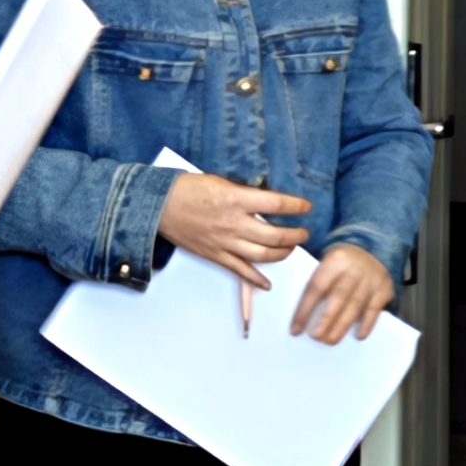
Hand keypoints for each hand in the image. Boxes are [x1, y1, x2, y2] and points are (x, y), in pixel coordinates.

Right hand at [155, 173, 310, 290]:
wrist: (159, 206)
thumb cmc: (188, 188)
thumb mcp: (220, 182)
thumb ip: (244, 193)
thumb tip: (266, 200)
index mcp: (236, 199)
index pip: (277, 203)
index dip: (296, 206)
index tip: (306, 206)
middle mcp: (234, 223)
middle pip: (275, 235)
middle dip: (295, 235)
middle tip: (304, 233)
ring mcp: (225, 243)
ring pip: (263, 255)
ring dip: (282, 254)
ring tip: (290, 249)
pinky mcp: (216, 256)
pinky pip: (240, 271)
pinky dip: (256, 280)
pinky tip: (267, 284)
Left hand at [292, 242, 398, 343]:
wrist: (372, 249)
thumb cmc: (341, 264)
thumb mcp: (328, 263)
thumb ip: (317, 282)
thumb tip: (302, 316)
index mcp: (334, 260)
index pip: (316, 288)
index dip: (305, 310)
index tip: (295, 329)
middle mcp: (354, 269)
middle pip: (337, 299)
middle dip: (325, 321)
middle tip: (316, 337)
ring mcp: (371, 280)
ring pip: (355, 307)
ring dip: (341, 327)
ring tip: (330, 340)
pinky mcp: (384, 289)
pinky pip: (374, 311)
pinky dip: (366, 325)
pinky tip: (357, 336)